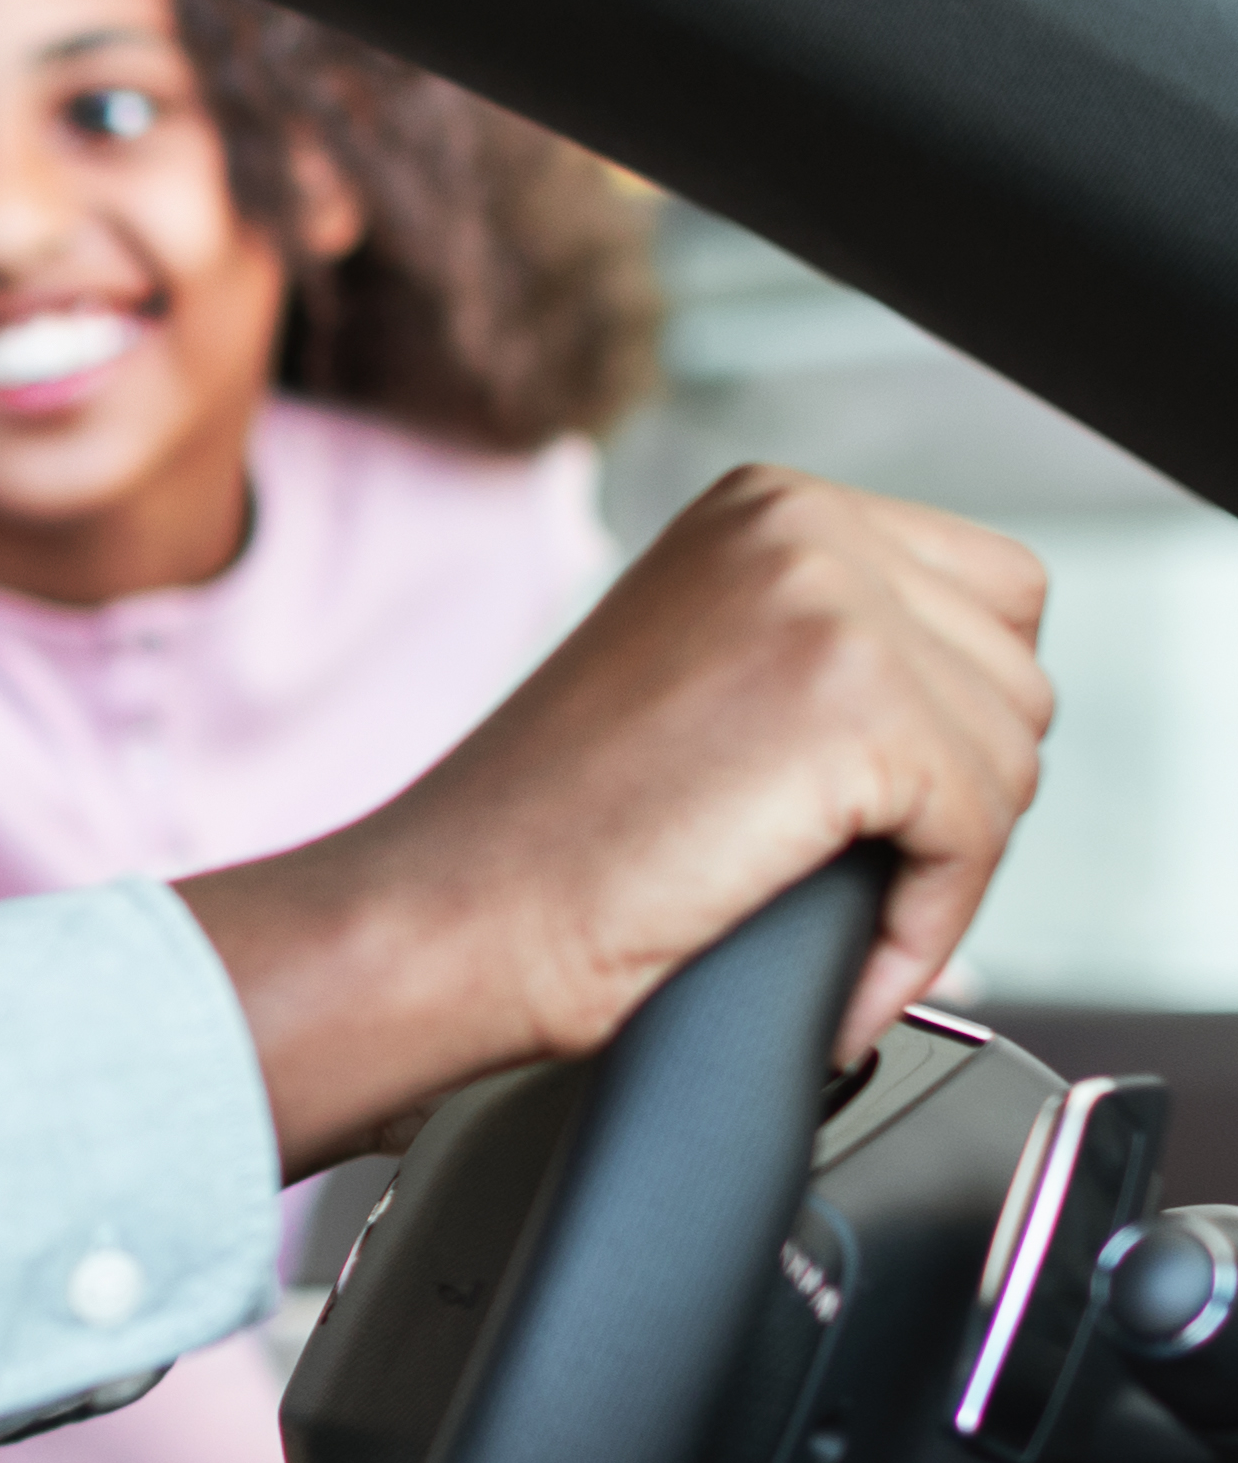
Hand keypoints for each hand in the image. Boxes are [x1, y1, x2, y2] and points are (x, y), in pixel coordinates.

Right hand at [181, 467, 1050, 1174]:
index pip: (987, 598)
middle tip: (840, 869)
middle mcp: (801, 522)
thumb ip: (822, 646)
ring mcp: (828, 601)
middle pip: (1014, 674)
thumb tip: (966, 707)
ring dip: (941, 863)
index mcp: (765, 504)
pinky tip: (844, 958)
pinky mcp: (853, 704)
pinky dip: (929, 925)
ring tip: (828, 911)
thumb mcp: (699, 672)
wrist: (448, 911)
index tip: (869, 810)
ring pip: (1011, 756)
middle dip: (951, 795)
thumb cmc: (547, 834)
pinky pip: (979, 834)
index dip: (945, 726)